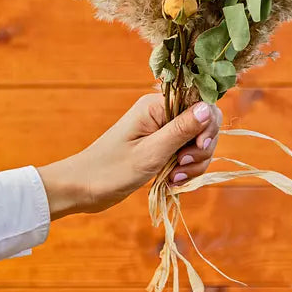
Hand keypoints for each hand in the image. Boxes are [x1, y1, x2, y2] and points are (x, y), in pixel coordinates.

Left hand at [37, 94, 221, 218]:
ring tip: (173, 178)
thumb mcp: (150, 152)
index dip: (208, 125)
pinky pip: (187, 155)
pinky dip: (185, 170)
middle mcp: (162, 113)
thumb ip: (181, 129)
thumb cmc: (111, 170)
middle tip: (180, 166)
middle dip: (200, 149)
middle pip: (204, 124)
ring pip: (198, 143)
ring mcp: (163, 131)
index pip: (201, 103)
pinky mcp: (162, 147)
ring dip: (193, 164)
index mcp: (157, 105)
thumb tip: (208, 107)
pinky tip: (172, 181)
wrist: (83, 189)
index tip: (199, 146)